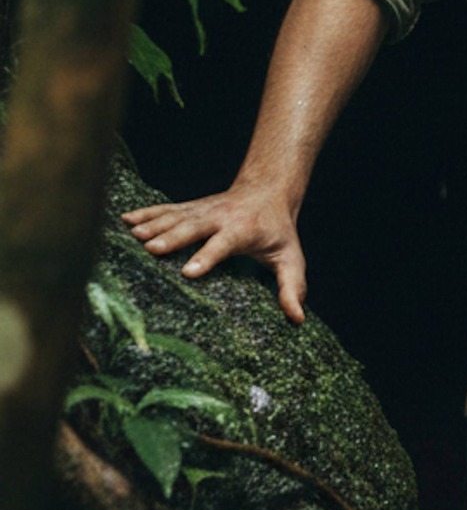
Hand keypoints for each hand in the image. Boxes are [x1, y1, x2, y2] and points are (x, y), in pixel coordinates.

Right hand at [121, 186, 307, 324]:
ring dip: (154, 224)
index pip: (223, 245)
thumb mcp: (290, 258)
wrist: (267, 191)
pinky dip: (146, 213)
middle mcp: (220, 217)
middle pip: (194, 227)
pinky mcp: (191, 207)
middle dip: (172, 237)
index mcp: (243, 231)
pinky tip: (126, 219)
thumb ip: (291, 287)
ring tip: (132, 235)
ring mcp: (203, 210)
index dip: (207, 256)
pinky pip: (166, 209)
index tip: (189, 272)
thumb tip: (296, 318)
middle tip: (150, 249)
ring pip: (176, 216)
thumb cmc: (278, 230)